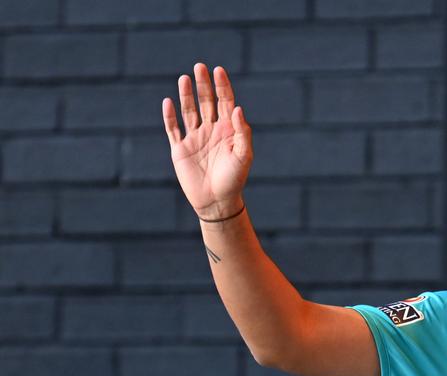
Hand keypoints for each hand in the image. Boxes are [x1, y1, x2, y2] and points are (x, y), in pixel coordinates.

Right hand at [162, 63, 251, 218]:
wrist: (217, 202)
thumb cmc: (234, 180)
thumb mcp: (243, 156)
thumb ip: (242, 132)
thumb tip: (238, 108)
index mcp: (228, 131)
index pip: (225, 102)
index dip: (222, 86)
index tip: (218, 70)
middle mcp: (211, 131)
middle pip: (206, 102)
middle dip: (203, 85)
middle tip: (200, 67)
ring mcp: (195, 138)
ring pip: (189, 111)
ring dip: (186, 95)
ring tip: (184, 78)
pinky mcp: (180, 149)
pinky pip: (173, 129)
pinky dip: (170, 116)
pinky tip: (168, 101)